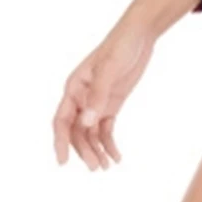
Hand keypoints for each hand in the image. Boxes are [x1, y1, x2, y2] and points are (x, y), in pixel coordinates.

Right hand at [53, 19, 156, 169]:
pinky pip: (106, 128)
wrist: (140, 34)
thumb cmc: (121, 45)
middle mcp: (82, 98)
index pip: (62, 120)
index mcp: (74, 87)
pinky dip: (109, 143)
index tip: (62, 161)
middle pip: (77, 131)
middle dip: (84, 150)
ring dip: (96, 150)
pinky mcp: (111, 104)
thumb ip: (98, 95)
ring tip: (105, 167)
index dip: (60, 142)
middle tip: (95, 167)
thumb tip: (87, 122)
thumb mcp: (110, 68)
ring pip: (91, 133)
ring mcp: (96, 102)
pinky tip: (116, 156)